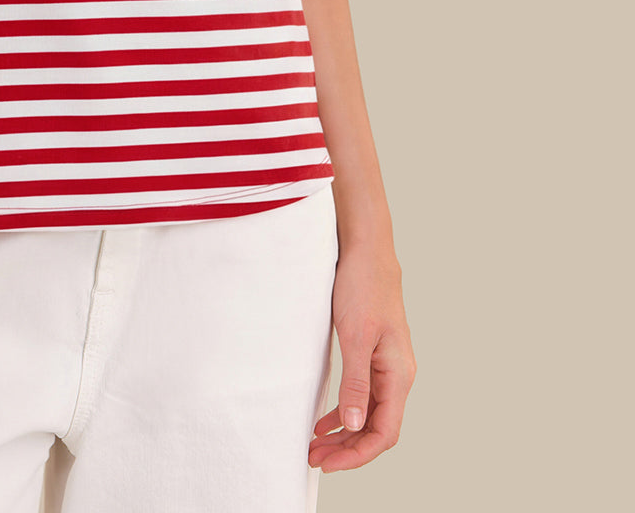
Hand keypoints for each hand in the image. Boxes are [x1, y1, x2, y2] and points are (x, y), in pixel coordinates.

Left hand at [308, 238, 416, 472]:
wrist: (366, 249)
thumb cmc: (363, 286)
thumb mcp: (355, 335)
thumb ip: (356, 382)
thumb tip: (352, 425)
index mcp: (399, 374)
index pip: (384, 432)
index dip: (357, 454)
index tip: (328, 463)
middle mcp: (398, 374)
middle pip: (377, 428)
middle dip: (347, 449)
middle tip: (314, 458)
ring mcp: (387, 365)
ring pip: (369, 413)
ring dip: (344, 433)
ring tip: (315, 445)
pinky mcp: (374, 354)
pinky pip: (364, 395)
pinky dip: (345, 412)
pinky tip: (325, 420)